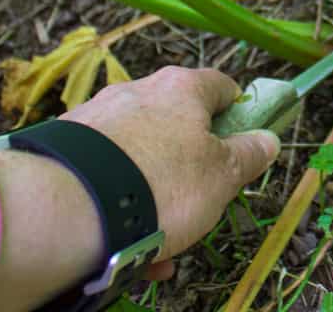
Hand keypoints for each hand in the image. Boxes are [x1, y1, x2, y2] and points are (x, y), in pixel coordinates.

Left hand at [0, 67, 279, 310]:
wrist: (68, 210)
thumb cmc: (162, 185)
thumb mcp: (223, 176)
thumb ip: (248, 155)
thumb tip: (268, 138)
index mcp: (181, 89)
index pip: (221, 85)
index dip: (237, 110)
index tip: (242, 140)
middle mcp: (137, 92)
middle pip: (176, 122)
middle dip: (190, 163)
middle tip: (200, 202)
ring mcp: (95, 118)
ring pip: (140, 155)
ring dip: (156, 191)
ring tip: (162, 243)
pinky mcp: (64, 149)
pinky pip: (106, 175)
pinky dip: (120, 203)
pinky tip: (128, 248)